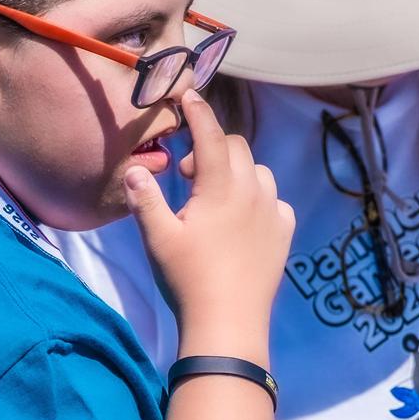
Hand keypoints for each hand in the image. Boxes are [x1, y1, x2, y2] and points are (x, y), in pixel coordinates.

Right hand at [124, 91, 293, 359]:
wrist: (228, 324)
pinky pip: (274, 199)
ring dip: (236, 171)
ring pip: (257, 171)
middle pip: (236, 146)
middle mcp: (252, 191)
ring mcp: (272, 211)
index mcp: (220, 187)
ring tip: (214, 197)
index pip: (210, 133)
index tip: (188, 95)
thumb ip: (145, 199)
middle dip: (211, 147)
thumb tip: (135, 168)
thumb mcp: (157, 239)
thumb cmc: (188, 280)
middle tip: (187, 175)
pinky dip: (256, 197)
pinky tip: (240, 220)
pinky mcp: (283, 232)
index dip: (197, 111)